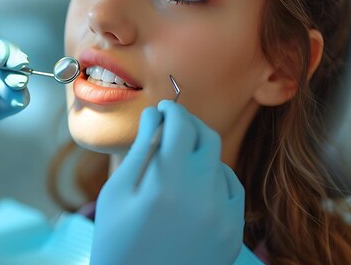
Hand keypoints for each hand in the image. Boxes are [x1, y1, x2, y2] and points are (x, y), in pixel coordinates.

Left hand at [0, 34, 29, 215]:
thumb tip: (1, 47)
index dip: (1, 48)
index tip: (16, 58)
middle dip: (11, 67)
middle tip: (20, 78)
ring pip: (3, 83)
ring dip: (14, 86)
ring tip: (16, 96)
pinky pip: (5, 104)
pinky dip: (15, 101)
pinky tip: (17, 103)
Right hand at [90, 100, 244, 264]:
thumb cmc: (117, 241)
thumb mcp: (117, 193)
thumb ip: (139, 151)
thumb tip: (154, 115)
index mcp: (168, 183)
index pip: (180, 126)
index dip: (171, 111)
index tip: (162, 108)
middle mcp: (203, 196)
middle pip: (206, 137)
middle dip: (188, 125)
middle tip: (169, 125)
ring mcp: (224, 216)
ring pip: (219, 162)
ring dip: (199, 152)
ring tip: (175, 161)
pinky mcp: (233, 233)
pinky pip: (231, 189)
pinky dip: (215, 178)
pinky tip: (194, 184)